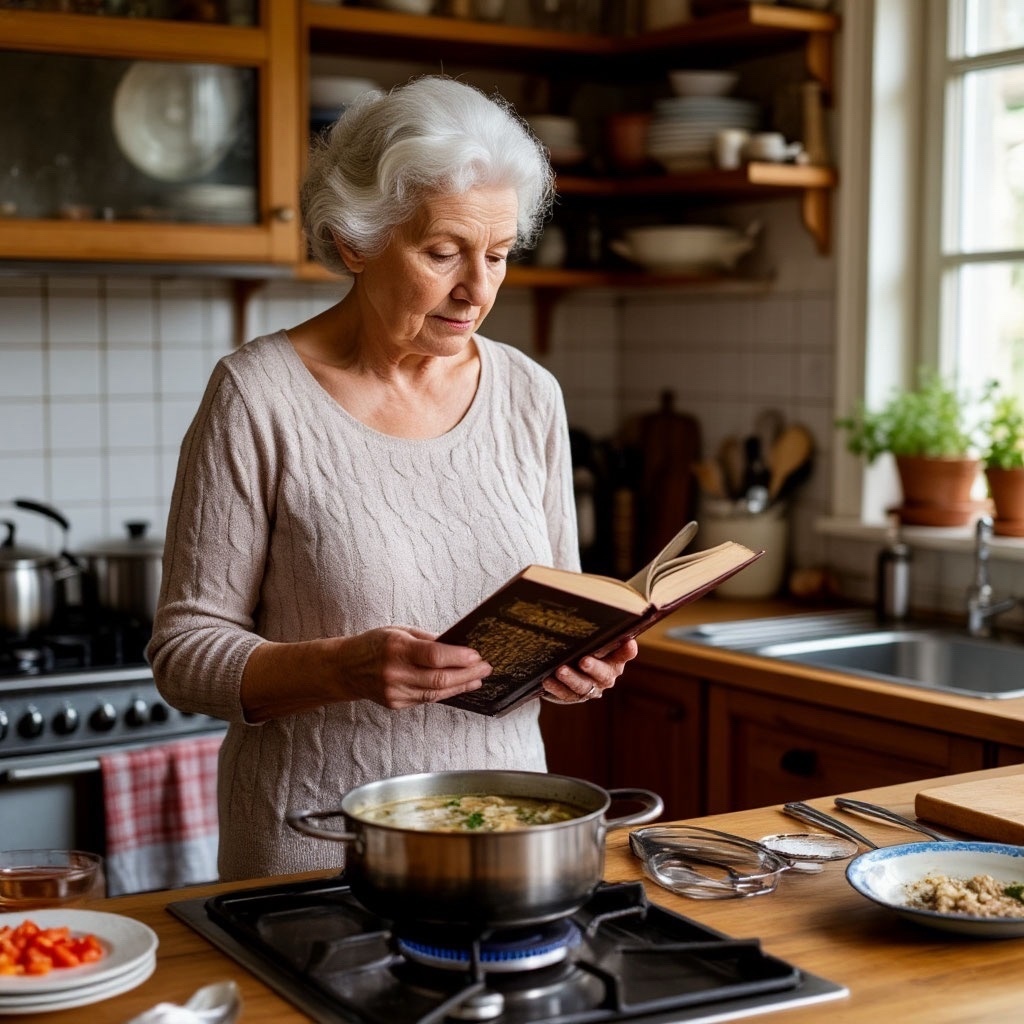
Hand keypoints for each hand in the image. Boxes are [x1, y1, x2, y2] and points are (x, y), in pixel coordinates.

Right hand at [340, 626, 490, 709]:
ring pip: (436, 692)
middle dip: (467, 673)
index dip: (459, 657)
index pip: (434, 656)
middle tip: (486, 667)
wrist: (345, 669)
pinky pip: (427, 699)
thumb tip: (456, 645)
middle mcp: (395, 673)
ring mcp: (395, 692)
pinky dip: (445, 692)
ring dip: (461, 685)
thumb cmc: (373, 644)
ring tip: (478, 678)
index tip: (477, 655)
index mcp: (396, 649)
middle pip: (439, 678)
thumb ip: (427, 640)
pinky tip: (458, 685)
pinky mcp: (397, 704)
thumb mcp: (399, 631)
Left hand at [540, 638, 637, 705]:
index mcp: (615, 659)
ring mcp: (591, 688)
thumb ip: (592, 629)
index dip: (627, 650)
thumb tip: (582, 597)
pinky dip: (557, 688)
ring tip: (560, 670)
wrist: (569, 672)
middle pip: (604, 674)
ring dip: (572, 678)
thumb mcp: (590, 638)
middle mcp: (606, 675)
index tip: (629, 643)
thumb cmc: (583, 647)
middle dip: (594, 667)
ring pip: (583, 686)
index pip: (624, 654)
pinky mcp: (574, 696)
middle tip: (584, 661)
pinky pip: (566, 694)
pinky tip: (547, 680)